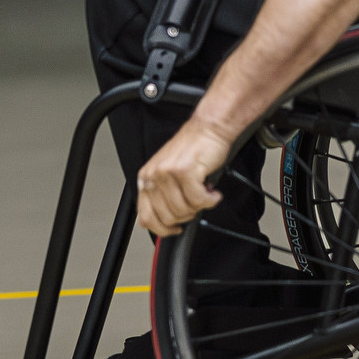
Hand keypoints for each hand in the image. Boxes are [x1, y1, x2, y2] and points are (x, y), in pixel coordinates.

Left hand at [135, 121, 237, 236]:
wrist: (209, 128)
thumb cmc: (193, 150)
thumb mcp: (168, 174)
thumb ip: (159, 197)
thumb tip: (153, 223)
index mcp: (146, 177)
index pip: (146, 216)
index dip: (162, 229)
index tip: (175, 229)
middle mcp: (154, 175)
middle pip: (168, 216)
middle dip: (187, 214)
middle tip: (197, 202)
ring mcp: (168, 173)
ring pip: (183, 209)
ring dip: (200, 205)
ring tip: (205, 193)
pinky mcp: (185, 171)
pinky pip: (198, 200)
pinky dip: (210, 200)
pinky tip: (213, 192)